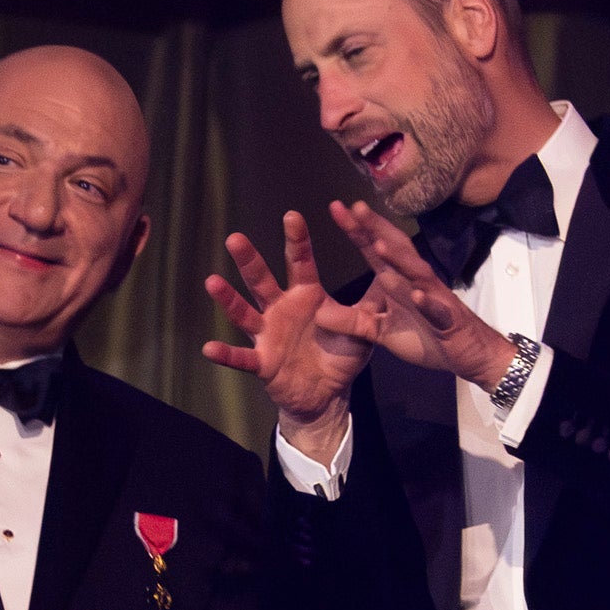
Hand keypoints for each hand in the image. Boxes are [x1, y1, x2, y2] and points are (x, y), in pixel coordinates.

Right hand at [201, 211, 380, 461]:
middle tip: (235, 238)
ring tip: (212, 281)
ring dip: (228, 299)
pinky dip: (226, 354)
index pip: (300, 263)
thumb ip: (376, 300)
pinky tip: (208, 348)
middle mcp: (282, 310)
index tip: (292, 215)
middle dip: (249, 260)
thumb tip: (400, 270)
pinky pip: (242, 357)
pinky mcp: (262, 362)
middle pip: (262, 280)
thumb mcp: (364, 326)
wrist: (326, 395)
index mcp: (306, 296)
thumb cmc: (341, 356)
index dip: (296, 240)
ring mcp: (268, 335)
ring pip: (245, 312)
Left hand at [326, 200, 519, 387]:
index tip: (336, 208)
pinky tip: (416, 295)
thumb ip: (352, 321)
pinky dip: (426, 302)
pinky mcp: (446, 319)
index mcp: (396, 280)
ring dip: (398, 259)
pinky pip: (435, 309)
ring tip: (378, 244)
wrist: (465, 353)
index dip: (357, 229)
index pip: (374, 249)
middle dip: (376, 229)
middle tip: (356, 208)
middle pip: (394, 249)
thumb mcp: (379, 331)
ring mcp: (432, 297)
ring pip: (415, 274)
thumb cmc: (425, 335)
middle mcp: (414, 281)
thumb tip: (318, 314)